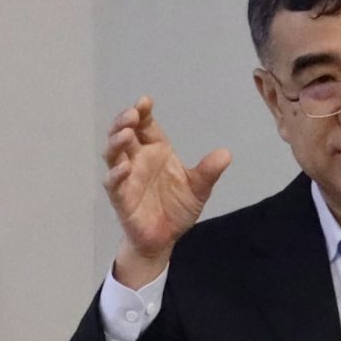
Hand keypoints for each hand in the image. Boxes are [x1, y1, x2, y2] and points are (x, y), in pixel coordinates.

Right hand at [103, 96, 229, 286]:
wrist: (165, 239)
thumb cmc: (176, 208)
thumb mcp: (198, 189)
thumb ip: (208, 172)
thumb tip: (226, 154)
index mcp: (156, 151)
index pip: (146, 126)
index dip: (143, 113)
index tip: (145, 101)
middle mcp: (138, 160)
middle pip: (124, 134)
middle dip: (125, 122)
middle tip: (131, 114)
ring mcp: (127, 178)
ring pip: (113, 154)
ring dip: (116, 142)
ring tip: (125, 134)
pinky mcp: (121, 198)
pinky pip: (113, 183)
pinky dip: (116, 174)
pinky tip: (124, 167)